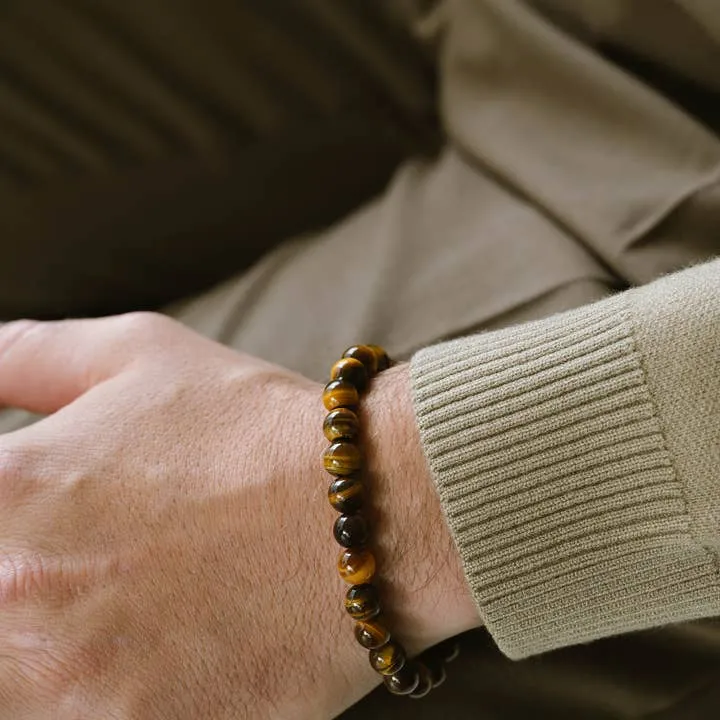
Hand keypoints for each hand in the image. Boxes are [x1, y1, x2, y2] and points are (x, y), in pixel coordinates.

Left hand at [0, 313, 476, 718]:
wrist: (370, 509)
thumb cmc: (253, 425)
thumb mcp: (140, 354)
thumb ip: (28, 355)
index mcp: (6, 489)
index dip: (7, 521)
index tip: (42, 524)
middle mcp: (16, 594)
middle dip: (28, 581)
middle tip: (108, 561)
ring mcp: (72, 684)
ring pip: (17, 684)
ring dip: (50, 653)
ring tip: (133, 606)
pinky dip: (105, 694)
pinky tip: (163, 647)